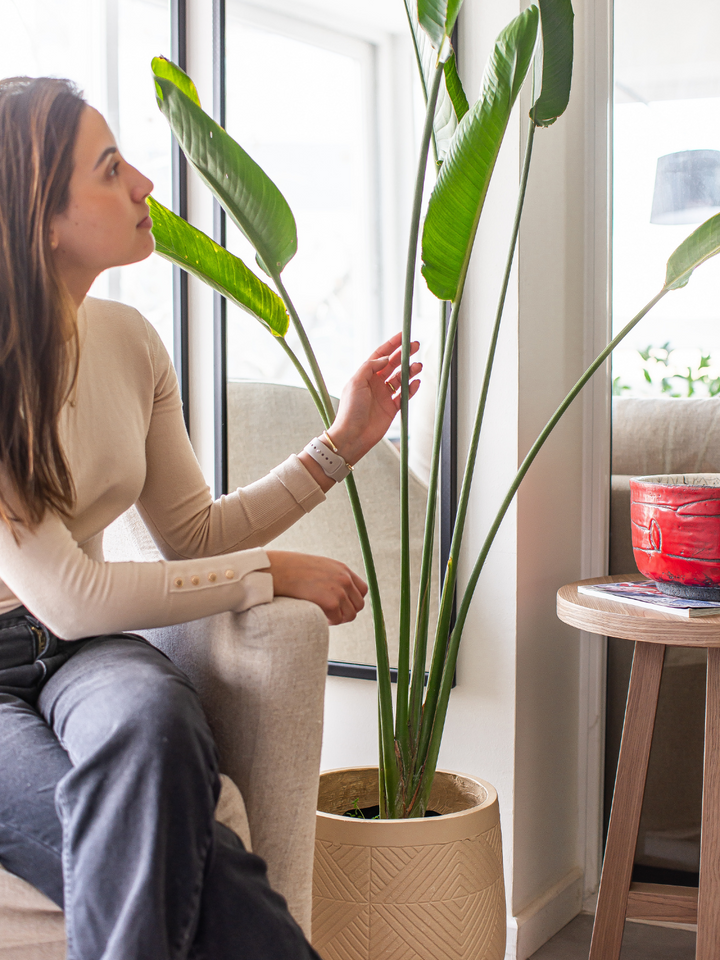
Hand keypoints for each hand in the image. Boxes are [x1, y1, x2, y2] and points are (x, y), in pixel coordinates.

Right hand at [266, 550, 367, 624]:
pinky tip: (317, 614)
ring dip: (338, 618)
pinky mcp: (331, 603)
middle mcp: (344, 579)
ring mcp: (339, 591)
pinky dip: (329, 621)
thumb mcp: (317, 567)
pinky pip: (338, 619)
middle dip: (346, 612)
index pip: (362, 590)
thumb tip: (334, 594)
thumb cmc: (290, 570)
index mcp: (342, 569)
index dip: (352, 600)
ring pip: (350, 615)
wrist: (278, 570)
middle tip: (330, 614)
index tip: (340, 605)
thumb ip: (330, 577)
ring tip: (322, 615)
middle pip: (358, 605)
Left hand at [328, 332, 421, 466]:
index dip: (392, 345)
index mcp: (365, 376)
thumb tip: (384, 359)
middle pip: (393, 364)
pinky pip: (404, 395)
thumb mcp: (356, 383)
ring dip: (410, 371)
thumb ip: (370, 367)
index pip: (380, 356)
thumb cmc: (350, 410)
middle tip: (415, 346)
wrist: (352, 436)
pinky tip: (416, 382)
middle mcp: (375, 384)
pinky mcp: (392, 409)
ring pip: (401, 379)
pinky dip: (412, 388)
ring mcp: (384, 396)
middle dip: (404, 355)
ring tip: (418, 366)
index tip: (403, 335)